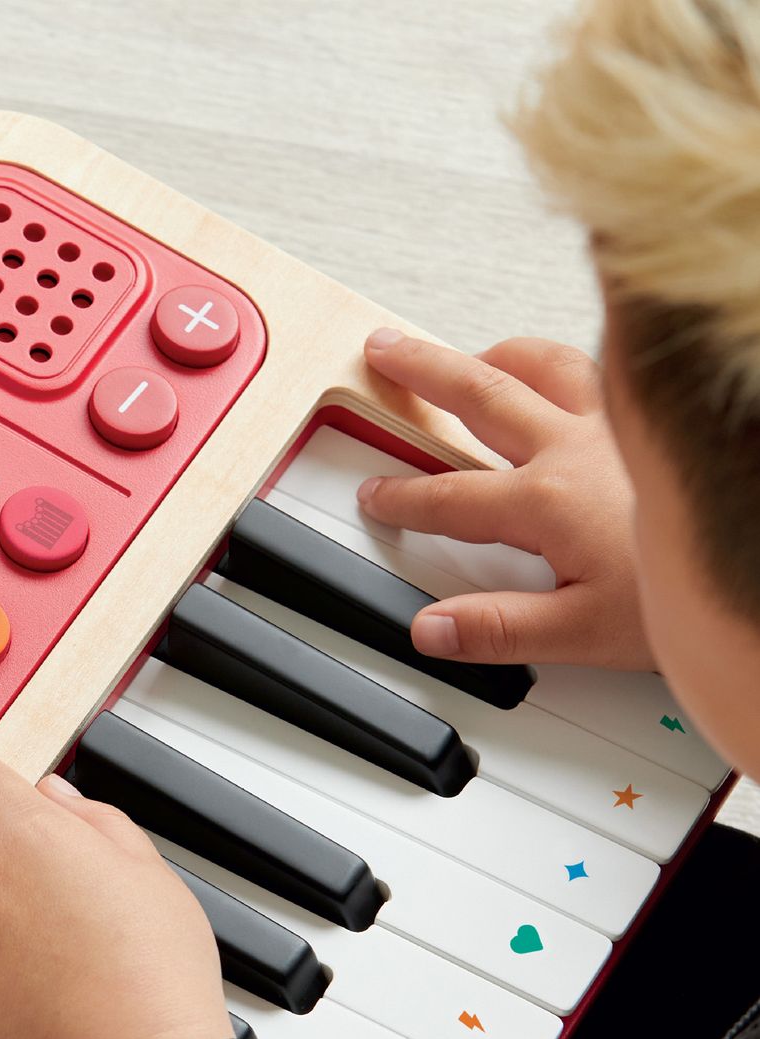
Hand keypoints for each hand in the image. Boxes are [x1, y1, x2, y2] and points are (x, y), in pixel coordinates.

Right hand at [359, 330, 655, 669]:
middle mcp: (574, 446)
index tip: (373, 494)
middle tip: (385, 349)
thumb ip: (498, 629)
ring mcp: (618, 422)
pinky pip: (598, 368)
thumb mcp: (583, 632)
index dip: (401, 497)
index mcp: (546, 500)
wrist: (757, 558)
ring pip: (542, 363)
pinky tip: (560, 366)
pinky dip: (564, 360)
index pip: (449, 497)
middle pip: (479, 394)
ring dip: (491, 357)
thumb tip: (431, 630)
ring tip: (460, 356)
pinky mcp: (653, 418)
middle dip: (422, 371)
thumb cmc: (684, 591)